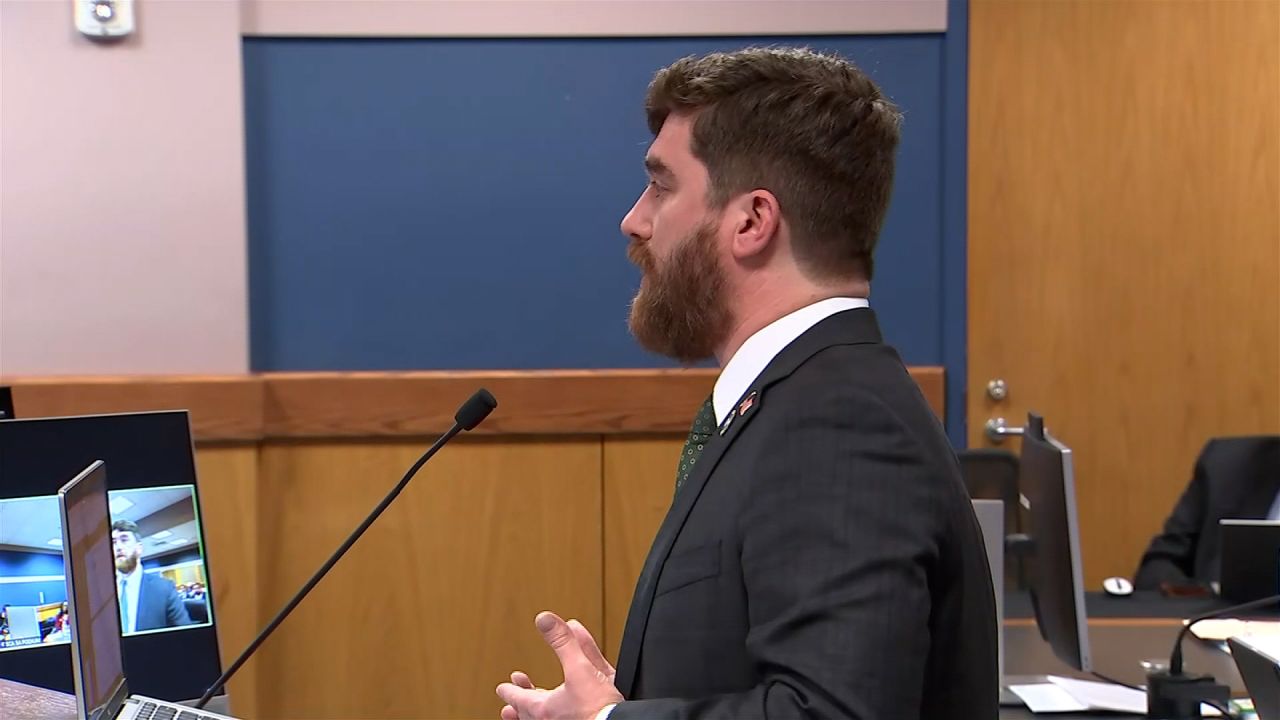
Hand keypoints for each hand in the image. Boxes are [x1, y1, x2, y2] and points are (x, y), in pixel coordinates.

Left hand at [497, 612, 621, 719]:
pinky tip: (567, 699)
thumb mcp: (580, 668)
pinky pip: (565, 716)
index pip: (519, 698)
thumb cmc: (599, 709)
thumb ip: (563, 643)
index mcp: (544, 709)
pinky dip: (561, 709)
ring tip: (521, 712)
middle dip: (519, 705)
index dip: (510, 691)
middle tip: (508, 704)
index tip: (502, 688)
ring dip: (532, 714)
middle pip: (529, 714)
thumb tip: (545, 620)